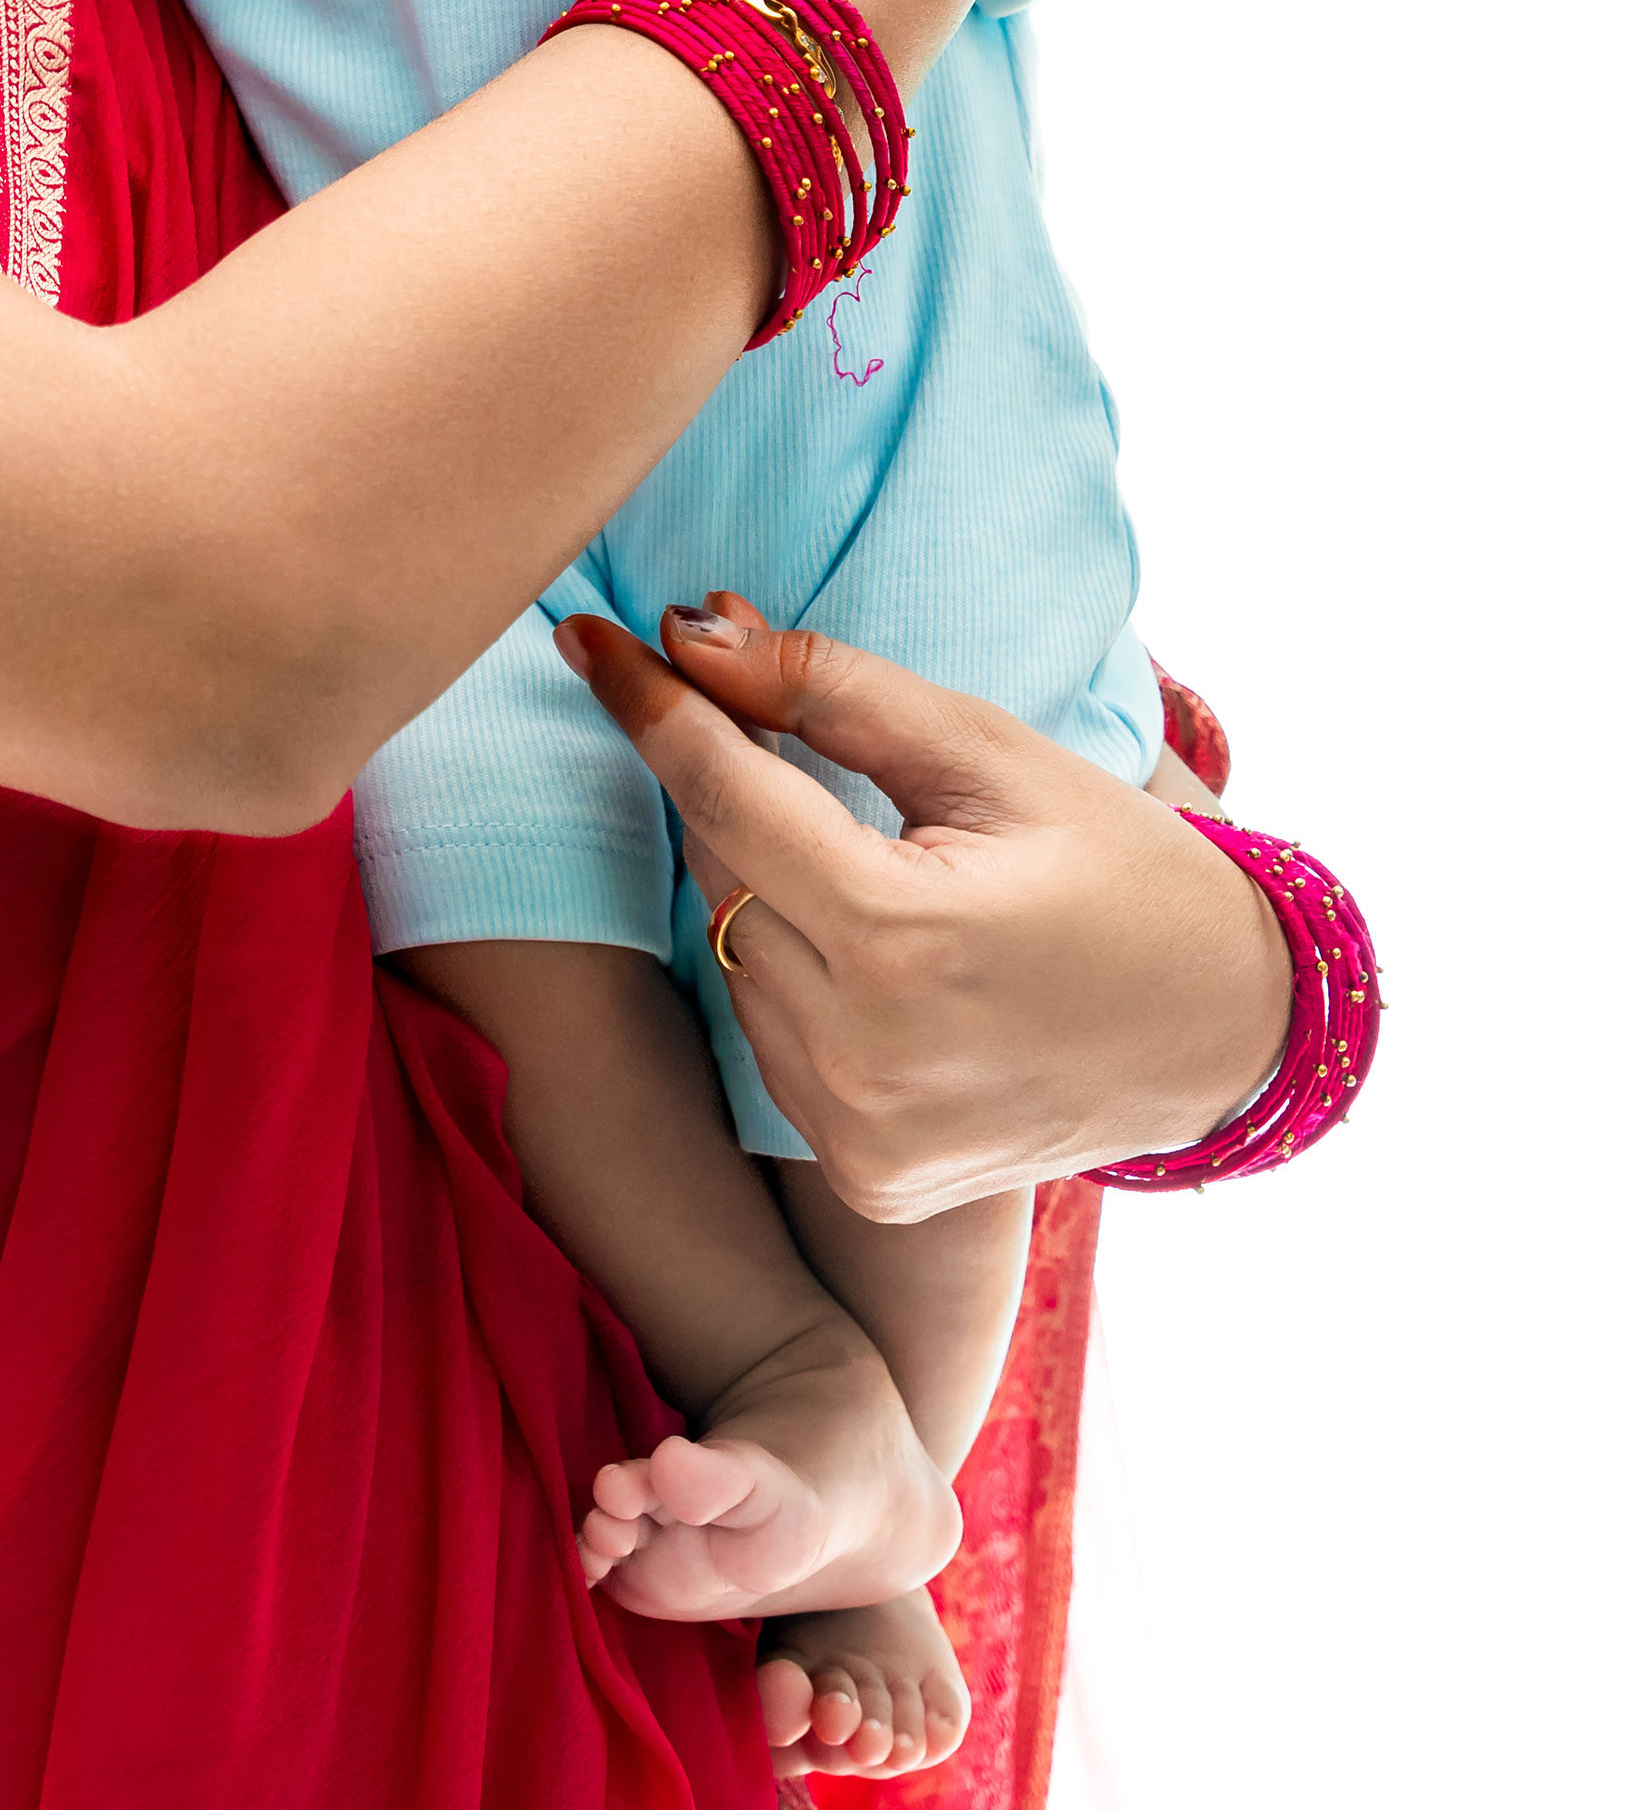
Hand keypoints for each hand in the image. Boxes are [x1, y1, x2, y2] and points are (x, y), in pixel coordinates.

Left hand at [558, 595, 1293, 1215]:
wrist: (1226, 1034)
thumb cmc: (1119, 869)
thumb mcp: (990, 754)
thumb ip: (829, 691)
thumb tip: (692, 631)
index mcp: (903, 940)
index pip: (721, 794)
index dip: (648, 703)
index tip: (583, 636)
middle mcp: (868, 1057)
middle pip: (721, 871)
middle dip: (729, 784)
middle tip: (766, 719)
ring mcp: (863, 1134)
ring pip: (736, 955)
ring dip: (766, 888)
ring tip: (872, 862)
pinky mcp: (869, 1178)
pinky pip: (774, 1042)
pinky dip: (796, 979)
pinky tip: (878, 956)